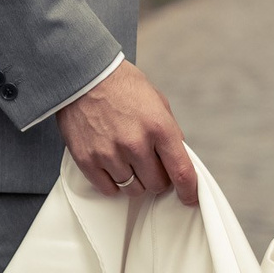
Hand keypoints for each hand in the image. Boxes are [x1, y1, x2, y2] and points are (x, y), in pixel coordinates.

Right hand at [57, 61, 197, 206]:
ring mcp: (110, 154)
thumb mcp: (157, 101)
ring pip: (133, 189)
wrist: (84, 74)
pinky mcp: (88, 160)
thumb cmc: (122, 86)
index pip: (181, 172)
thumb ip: (170, 131)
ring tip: (128, 158)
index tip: (189, 197)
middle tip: (150, 163)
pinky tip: (113, 164)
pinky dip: (113, 182)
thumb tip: (178, 157)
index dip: (189, 191)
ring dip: (135, 180)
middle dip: (157, 177)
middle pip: (157, 185)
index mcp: (159, 127)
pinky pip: (108, 189)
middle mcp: (135, 143)